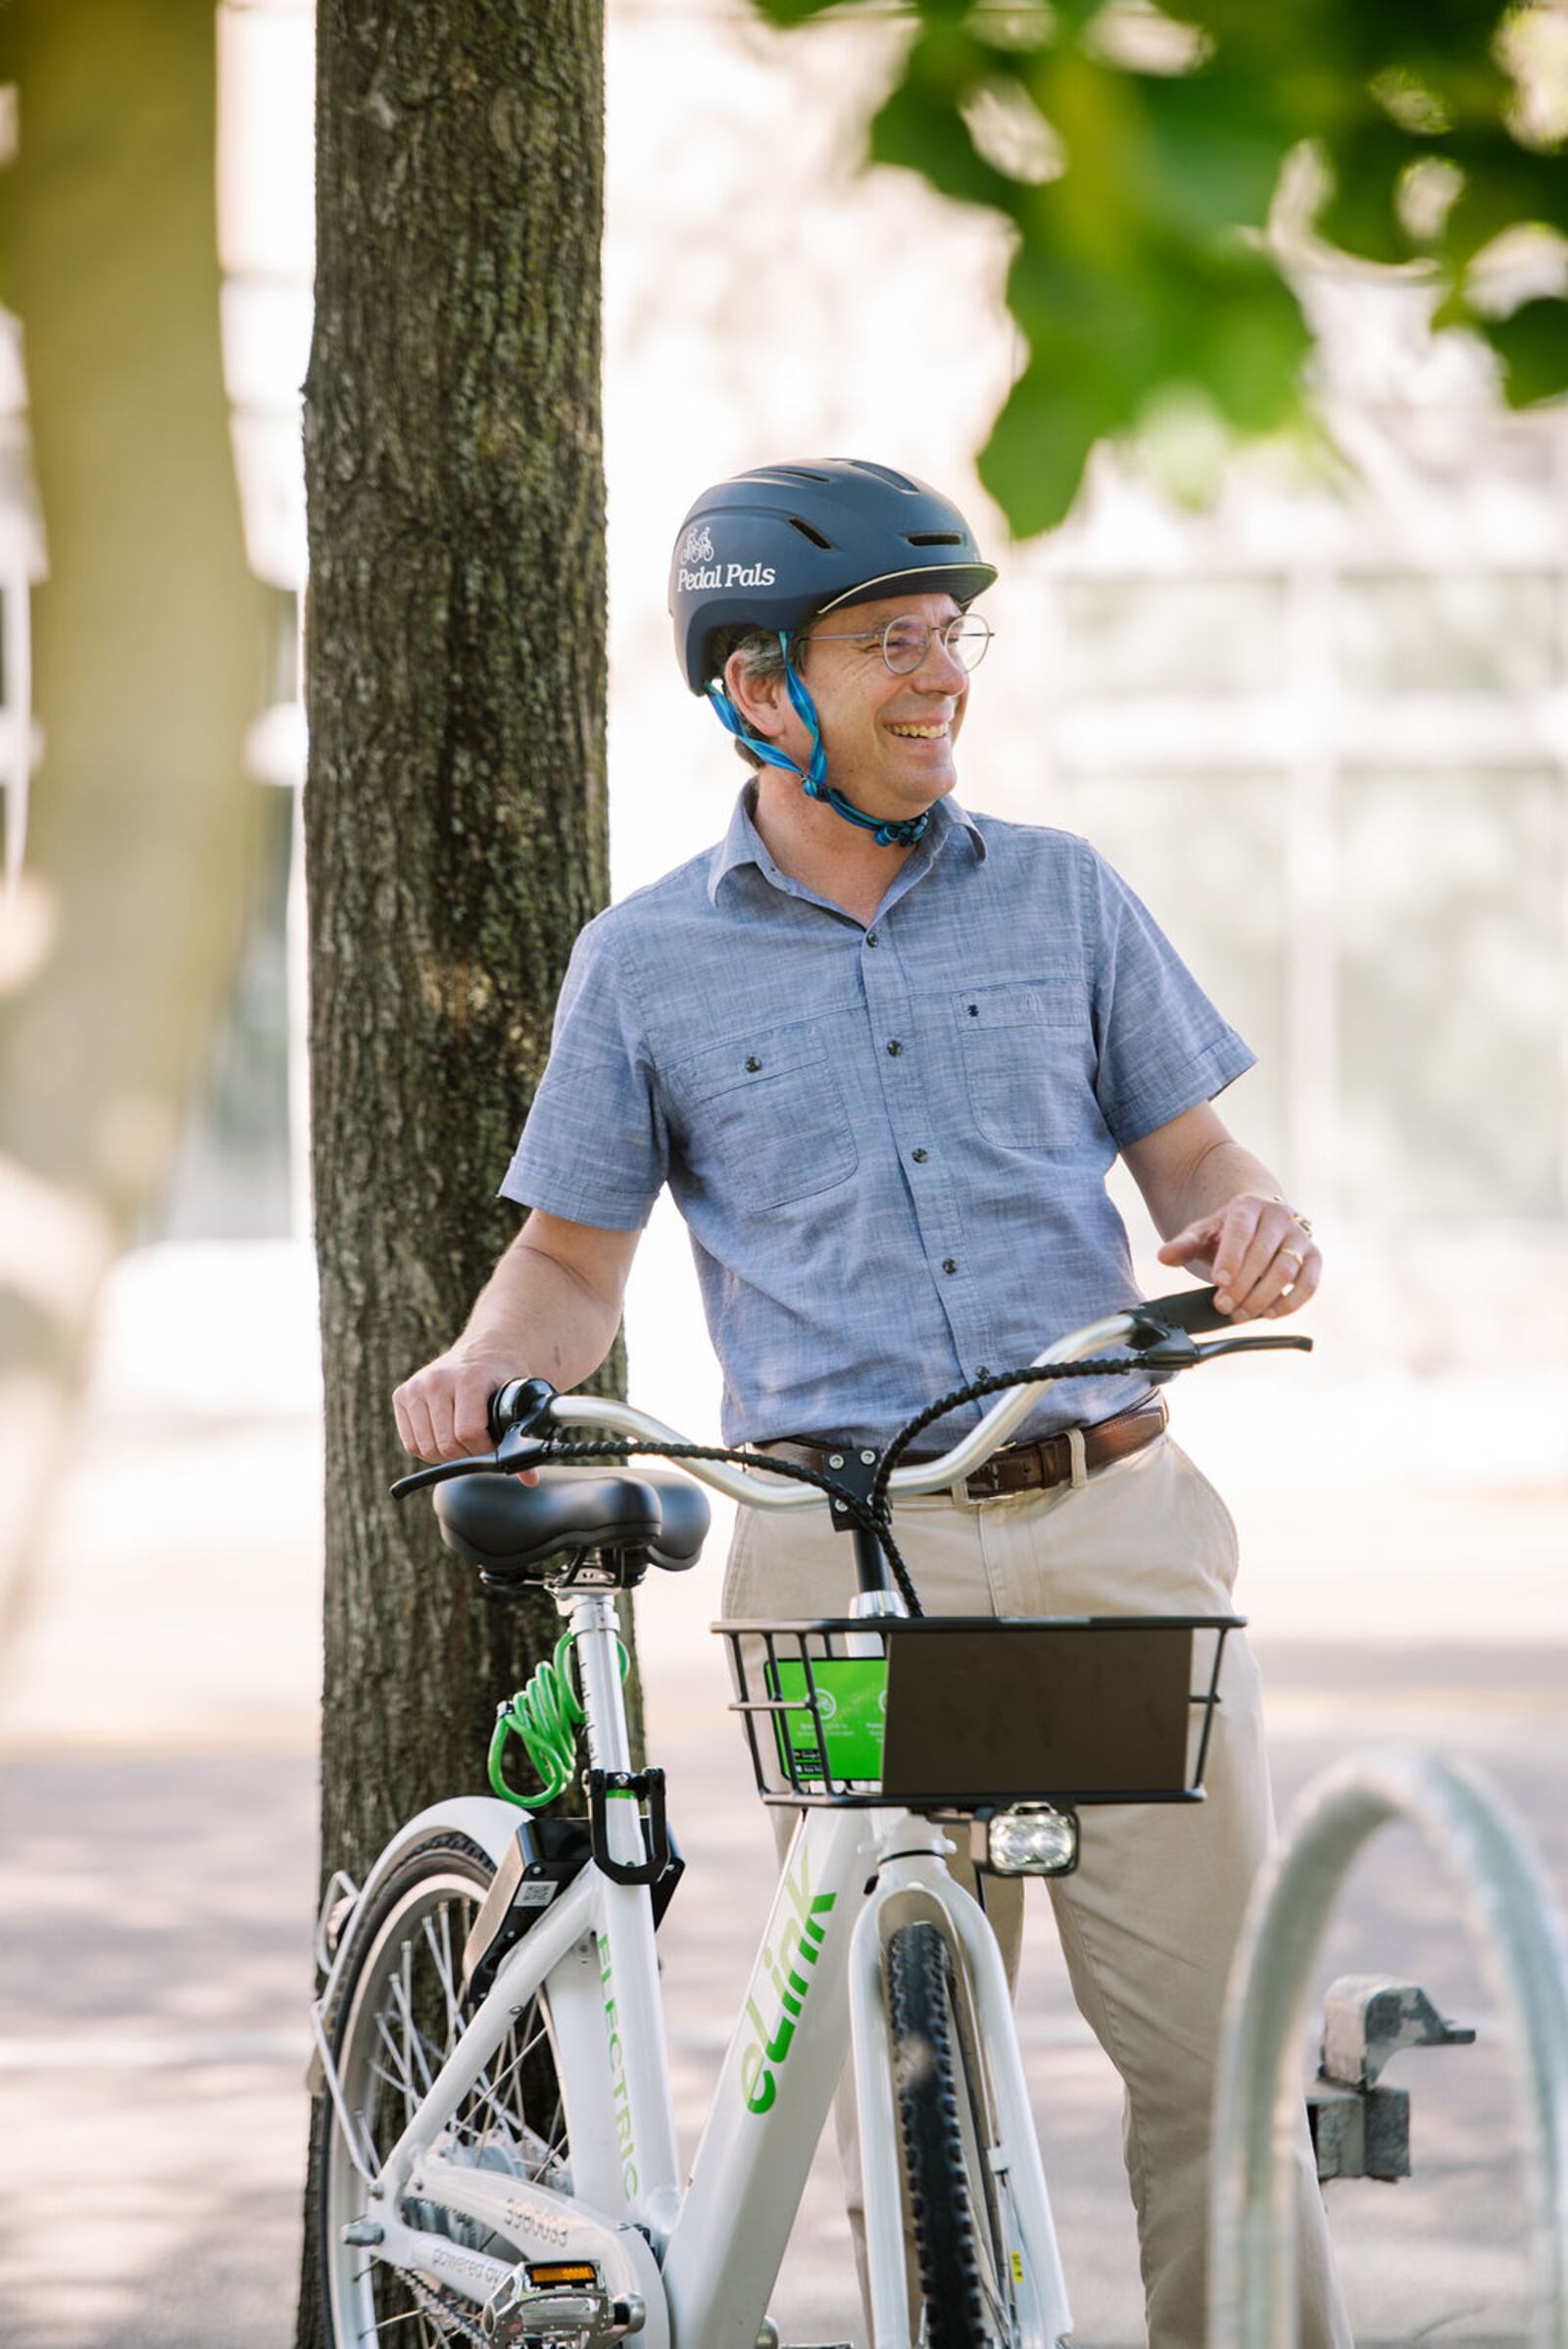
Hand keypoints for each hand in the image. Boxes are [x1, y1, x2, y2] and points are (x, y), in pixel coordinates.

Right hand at [392, 1351, 539, 1482]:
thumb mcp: (517, 1401)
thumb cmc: (500, 1378)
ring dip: (446, 1455)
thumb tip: (530, 1480)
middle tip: (479, 1444)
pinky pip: (411, 1443)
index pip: (468, 1433)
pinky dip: (428, 1449)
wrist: (482, 1351)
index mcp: (468, 1378)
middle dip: (466, 1454)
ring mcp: (416, 1387)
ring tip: (463, 1441)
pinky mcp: (401, 1395)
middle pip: (446, 1445)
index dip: (483, 1449)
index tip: (493, 1444)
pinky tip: (444, 1437)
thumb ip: (521, 1438)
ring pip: (425, 1448)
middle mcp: (437, 1380)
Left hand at [1156, 1193, 1319, 1320]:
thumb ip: (1183, 1245)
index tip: (1219, 1283)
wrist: (1260, 1222)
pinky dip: (1291, 1302)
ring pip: (1286, 1271)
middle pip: (1263, 1255)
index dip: (1231, 1258)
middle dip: (1241, 1286)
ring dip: (1262, 1297)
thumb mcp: (1202, 1234)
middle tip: (1222, 1307)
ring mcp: (1300, 1236)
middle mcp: (1279, 1216)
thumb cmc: (1227, 1232)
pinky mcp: (1314, 1257)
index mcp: (1249, 1206)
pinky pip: (1309, 1283)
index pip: (1241, 1230)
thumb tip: (1164, 1256)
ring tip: (1240, 1313)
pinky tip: (1270, 1314)